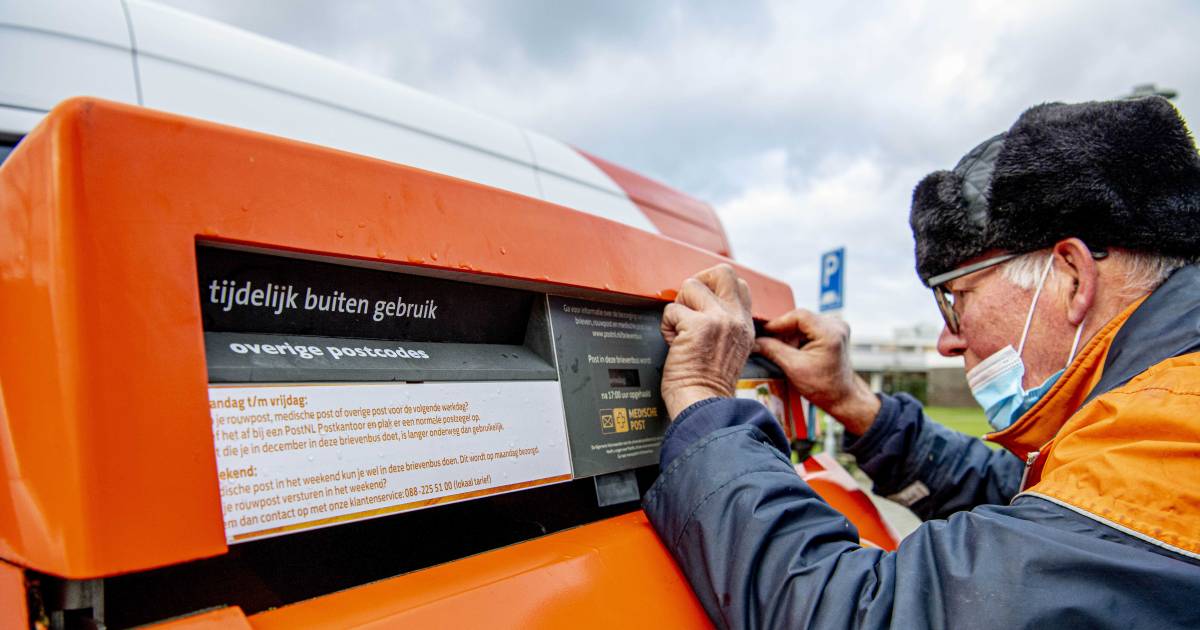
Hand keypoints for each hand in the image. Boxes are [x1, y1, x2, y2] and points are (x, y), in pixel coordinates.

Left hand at [660, 264, 754, 418]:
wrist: (703, 405)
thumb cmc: (708, 386)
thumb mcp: (731, 351)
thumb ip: (725, 326)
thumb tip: (702, 306)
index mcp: (745, 325)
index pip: (739, 285)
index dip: (715, 286)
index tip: (700, 303)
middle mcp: (736, 319)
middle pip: (722, 272)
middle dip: (699, 283)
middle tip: (688, 305)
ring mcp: (719, 320)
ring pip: (691, 286)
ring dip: (679, 308)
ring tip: (680, 331)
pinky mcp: (697, 325)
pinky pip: (672, 309)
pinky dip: (667, 326)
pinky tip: (674, 343)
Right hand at [754, 309, 879, 434]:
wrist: (842, 398)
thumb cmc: (823, 387)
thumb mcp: (793, 368)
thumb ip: (772, 350)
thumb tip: (753, 341)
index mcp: (830, 332)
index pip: (798, 316)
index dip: (777, 323)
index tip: (762, 332)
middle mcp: (836, 325)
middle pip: (800, 319)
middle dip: (783, 331)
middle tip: (767, 343)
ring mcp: (836, 327)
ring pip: (803, 323)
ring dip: (790, 336)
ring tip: (782, 351)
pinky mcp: (833, 332)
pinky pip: (809, 328)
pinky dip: (798, 338)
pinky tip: (792, 351)